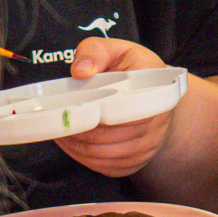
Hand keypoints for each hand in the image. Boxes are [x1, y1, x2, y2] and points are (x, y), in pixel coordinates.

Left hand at [60, 37, 174, 176]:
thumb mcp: (117, 49)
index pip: (122, 109)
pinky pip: (107, 167)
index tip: (71, 108)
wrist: (157, 96)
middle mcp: (158, 121)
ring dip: (76, 147)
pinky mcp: (137, 162)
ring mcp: (149, 145)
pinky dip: (84, 158)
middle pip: (109, 136)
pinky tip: (73, 144)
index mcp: (155, 89)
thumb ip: (96, 51)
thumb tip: (81, 70)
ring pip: (105, 155)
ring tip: (61, 131)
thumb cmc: (133, 70)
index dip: (93, 112)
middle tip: (58, 120)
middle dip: (78, 131)